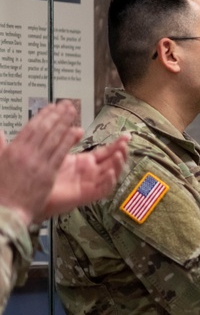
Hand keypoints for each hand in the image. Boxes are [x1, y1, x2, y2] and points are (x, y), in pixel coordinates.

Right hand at [0, 100, 82, 224]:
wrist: (6, 210)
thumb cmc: (1, 188)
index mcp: (13, 150)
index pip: (31, 127)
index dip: (43, 115)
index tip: (52, 107)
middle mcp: (25, 154)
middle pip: (44, 130)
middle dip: (56, 115)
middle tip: (67, 105)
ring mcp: (38, 164)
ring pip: (54, 139)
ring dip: (64, 123)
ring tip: (72, 112)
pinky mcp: (48, 175)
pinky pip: (60, 154)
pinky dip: (69, 141)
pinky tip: (76, 132)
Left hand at [42, 135, 128, 218]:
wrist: (34, 190)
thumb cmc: (45, 174)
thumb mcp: (59, 152)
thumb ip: (69, 141)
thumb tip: (79, 129)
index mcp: (86, 162)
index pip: (107, 152)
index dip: (117, 144)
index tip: (126, 136)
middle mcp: (92, 173)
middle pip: (113, 162)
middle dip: (121, 153)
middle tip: (124, 144)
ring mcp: (91, 184)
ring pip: (112, 175)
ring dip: (118, 165)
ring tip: (118, 154)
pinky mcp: (88, 195)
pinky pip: (103, 190)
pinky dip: (109, 181)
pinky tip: (110, 172)